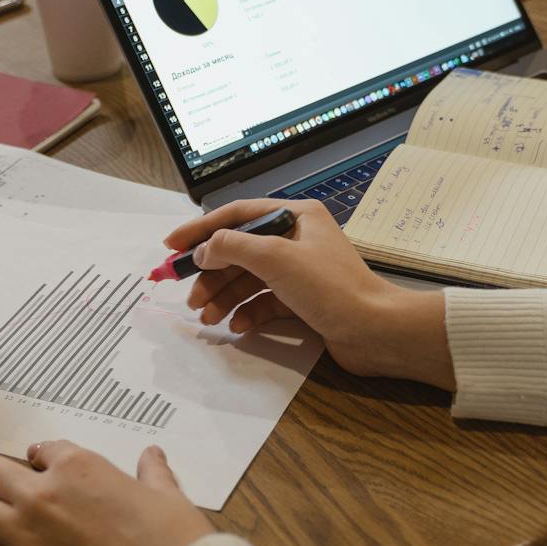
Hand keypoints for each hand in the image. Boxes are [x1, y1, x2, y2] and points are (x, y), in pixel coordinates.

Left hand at [0, 441, 215, 545]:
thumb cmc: (175, 543)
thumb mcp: (168, 497)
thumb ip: (152, 474)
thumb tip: (152, 456)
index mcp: (78, 467)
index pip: (40, 449)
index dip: (45, 461)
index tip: (49, 471)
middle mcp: (42, 495)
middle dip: (1, 482)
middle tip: (18, 497)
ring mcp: (26, 537)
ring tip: (2, 525)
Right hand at [167, 199, 454, 387]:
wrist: (374, 330)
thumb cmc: (332, 287)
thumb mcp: (275, 257)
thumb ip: (232, 246)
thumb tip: (204, 250)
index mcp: (295, 216)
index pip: (237, 215)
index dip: (201, 230)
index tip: (172, 247)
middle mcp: (297, 239)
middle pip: (240, 251)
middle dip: (212, 274)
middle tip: (189, 296)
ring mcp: (300, 272)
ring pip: (249, 280)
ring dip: (224, 297)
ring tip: (207, 317)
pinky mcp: (303, 301)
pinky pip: (264, 302)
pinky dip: (247, 313)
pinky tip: (237, 326)